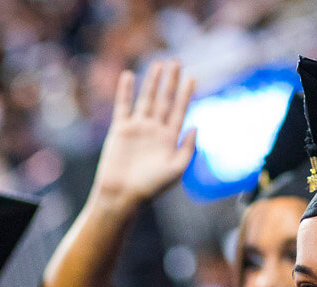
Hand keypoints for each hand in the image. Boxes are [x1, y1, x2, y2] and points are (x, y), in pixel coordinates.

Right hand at [89, 60, 196, 210]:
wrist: (122, 195)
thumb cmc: (151, 187)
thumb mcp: (176, 170)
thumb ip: (188, 149)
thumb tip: (195, 127)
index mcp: (170, 139)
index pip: (180, 111)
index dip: (186, 94)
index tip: (192, 78)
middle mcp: (155, 130)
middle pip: (165, 100)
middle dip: (171, 82)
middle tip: (176, 62)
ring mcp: (138, 128)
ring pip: (146, 99)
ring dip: (152, 82)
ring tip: (158, 64)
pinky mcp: (121, 129)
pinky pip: (123, 106)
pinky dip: (125, 91)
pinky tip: (129, 76)